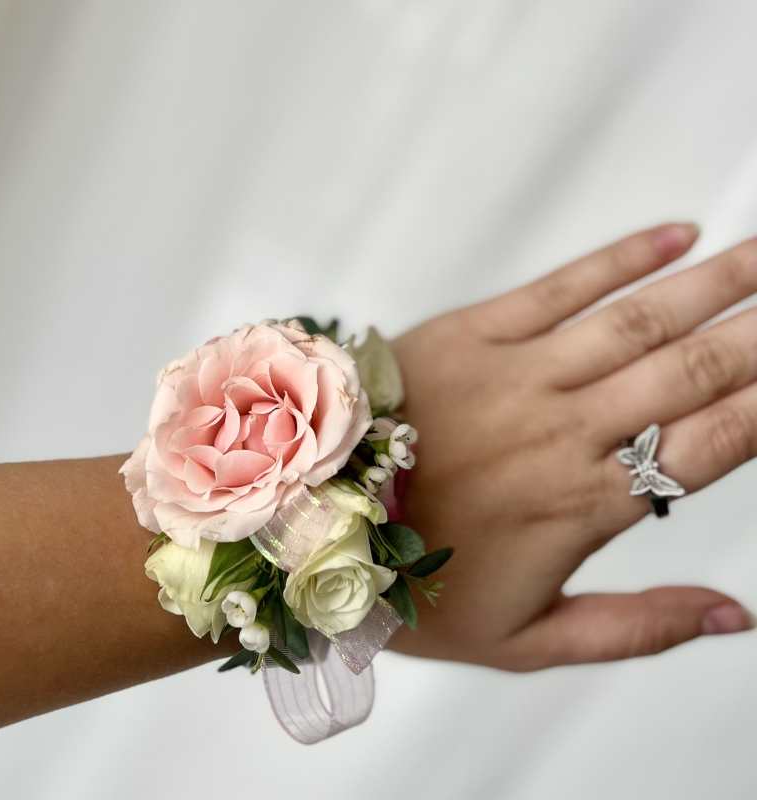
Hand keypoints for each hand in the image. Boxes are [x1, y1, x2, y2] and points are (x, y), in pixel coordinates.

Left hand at [388, 223, 756, 669]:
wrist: (304, 525)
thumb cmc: (414, 591)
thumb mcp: (524, 641)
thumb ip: (634, 629)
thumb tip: (734, 616)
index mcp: (582, 507)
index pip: (709, 446)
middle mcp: (561, 432)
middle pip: (691, 370)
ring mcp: (515, 375)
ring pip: (637, 321)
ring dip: (717, 282)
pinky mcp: (468, 335)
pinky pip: (557, 288)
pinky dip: (620, 259)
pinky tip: (675, 235)